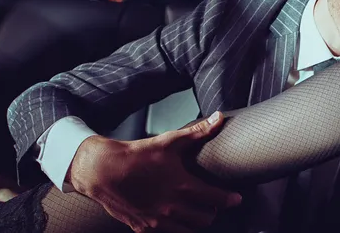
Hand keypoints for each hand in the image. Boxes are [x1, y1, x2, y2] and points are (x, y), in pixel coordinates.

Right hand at [67, 111, 241, 232]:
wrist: (103, 171)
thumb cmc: (137, 155)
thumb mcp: (170, 141)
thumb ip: (198, 132)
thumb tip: (219, 118)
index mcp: (182, 186)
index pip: (216, 199)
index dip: (230, 199)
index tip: (236, 198)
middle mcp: (172, 207)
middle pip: (205, 218)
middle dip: (213, 211)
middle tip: (214, 203)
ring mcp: (157, 220)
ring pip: (188, 229)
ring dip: (196, 221)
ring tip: (197, 211)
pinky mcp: (143, 227)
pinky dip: (176, 227)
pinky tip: (175, 218)